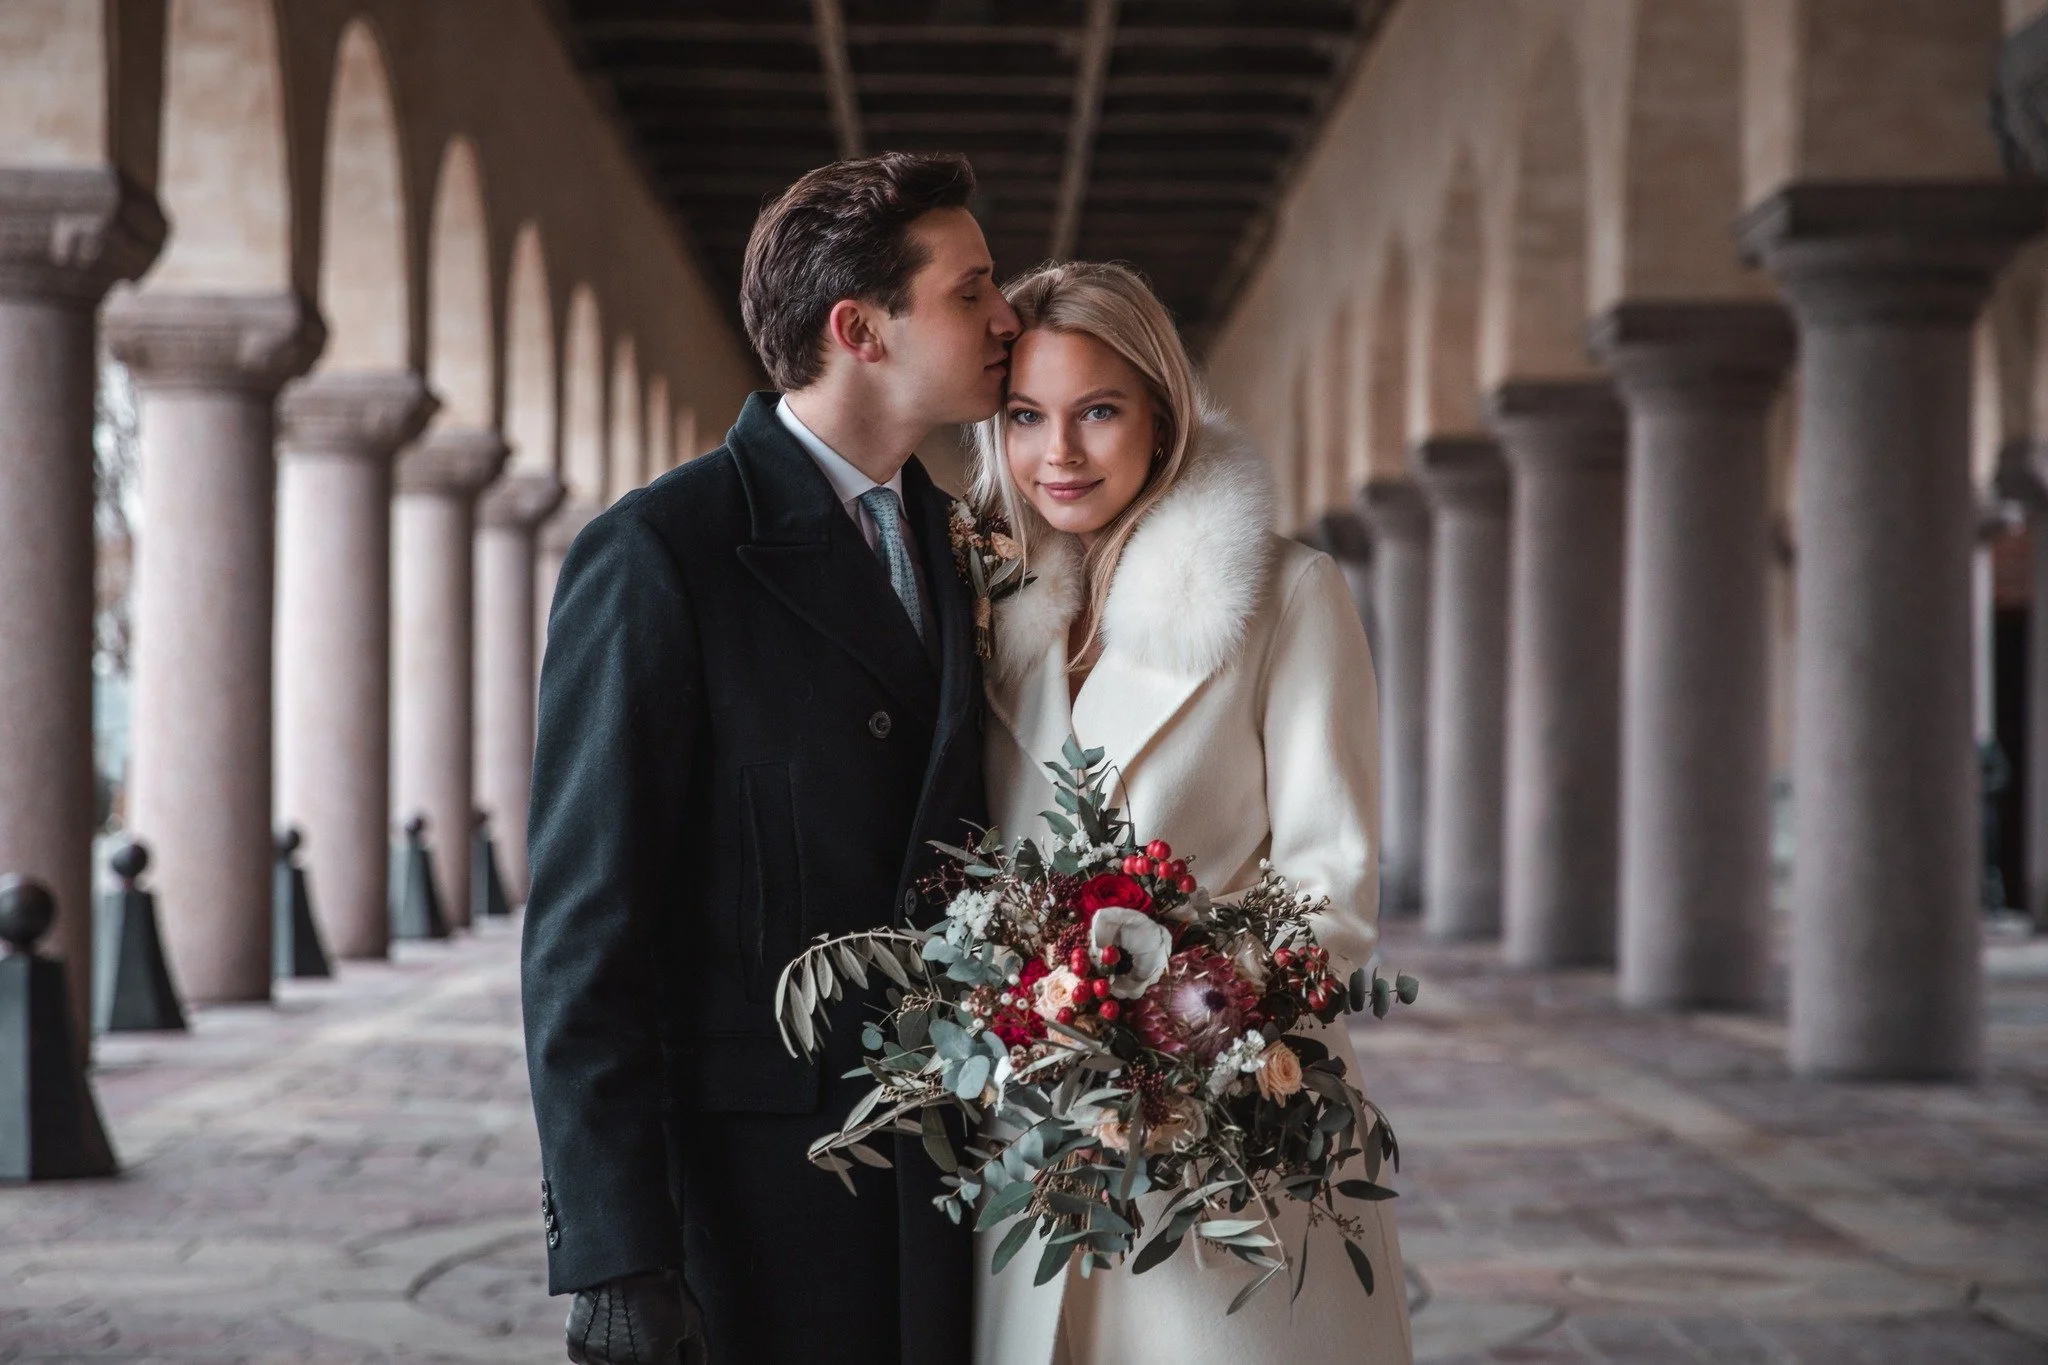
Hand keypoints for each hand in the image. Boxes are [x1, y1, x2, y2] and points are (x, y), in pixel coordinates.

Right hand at [565, 1271, 704, 1364]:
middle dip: (649, 1355)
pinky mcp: (577, 1349)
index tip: (669, 1343)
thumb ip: (696, 1352)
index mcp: (654, 1362)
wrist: (622, 1262)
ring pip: (617, 1364)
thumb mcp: (691, 1318)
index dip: (672, 1357)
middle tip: (648, 1330)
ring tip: (630, 1325)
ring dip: (625, 1353)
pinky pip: (593, 1357)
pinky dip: (602, 1347)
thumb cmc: (662, 1288)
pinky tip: (611, 1325)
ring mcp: (597, 1358)